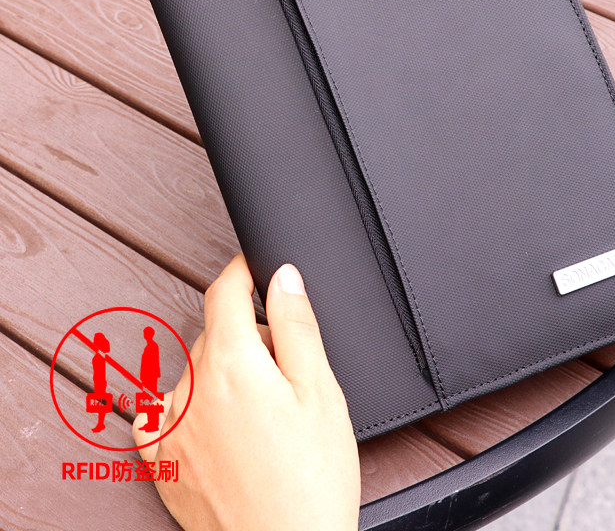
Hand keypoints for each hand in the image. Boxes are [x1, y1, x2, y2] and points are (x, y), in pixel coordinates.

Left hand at [133, 255, 359, 530]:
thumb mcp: (320, 391)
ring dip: (224, 369)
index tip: (254, 266)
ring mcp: (170, 428)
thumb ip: (296, 324)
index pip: (224, 291)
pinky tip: (220, 424)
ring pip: (195, 368)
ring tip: (264, 412)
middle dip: (249, 333)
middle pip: (216, 331)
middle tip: (287, 370)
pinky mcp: (161, 462)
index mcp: (230, 364)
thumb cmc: (310, 481)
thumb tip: (283, 276)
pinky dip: (190, 403)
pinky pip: (164, 409)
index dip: (242, 270)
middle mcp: (190, 390)